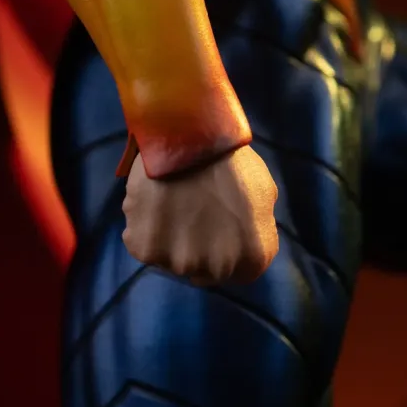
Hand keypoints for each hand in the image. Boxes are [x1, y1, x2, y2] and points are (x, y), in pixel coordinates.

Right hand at [122, 145, 279, 285]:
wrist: (191, 134)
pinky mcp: (145, 249)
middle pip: (203, 269)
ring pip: (170, 257)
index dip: (227, 250)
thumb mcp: (264, 190)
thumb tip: (245, 233)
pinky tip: (153, 202)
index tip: (217, 230)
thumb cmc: (231, 159)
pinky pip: (142, 243)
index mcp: (252, 258)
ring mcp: (179, 263)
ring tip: (171, 202)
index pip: (239, 272)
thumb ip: (259, 223)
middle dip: (199, 246)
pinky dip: (144, 226)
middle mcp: (217, 269)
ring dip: (170, 237)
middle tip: (192, 212)